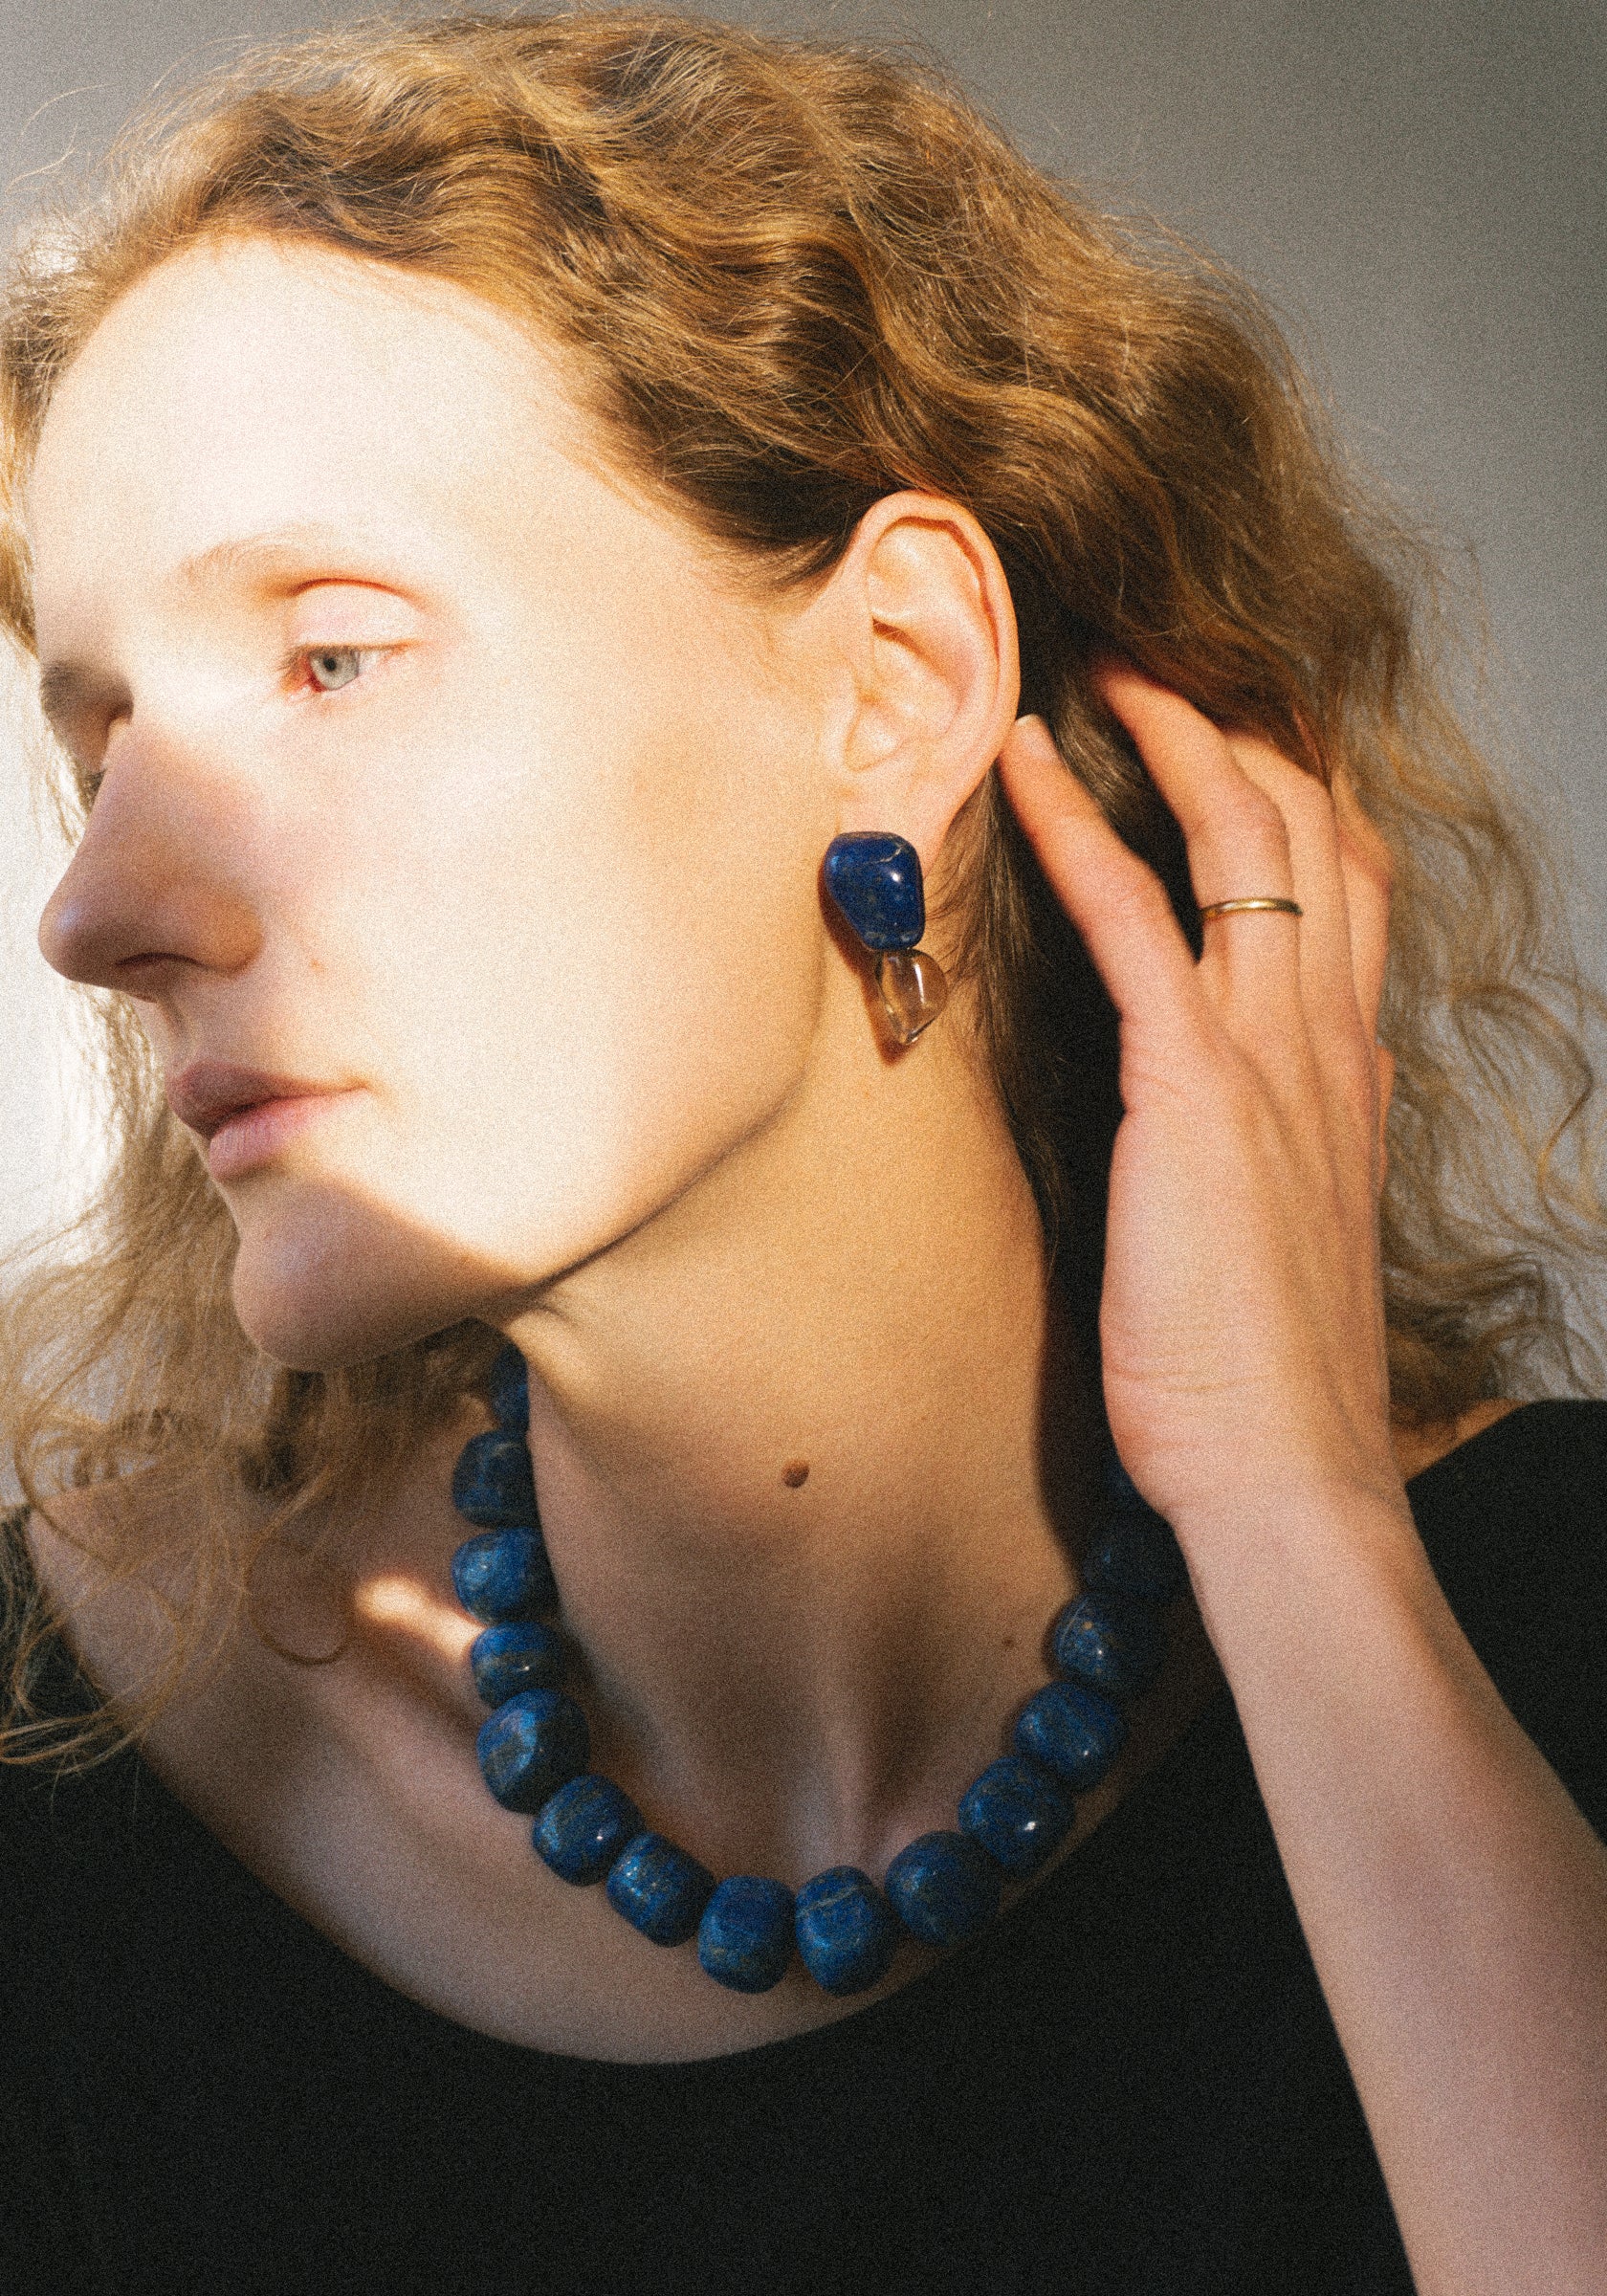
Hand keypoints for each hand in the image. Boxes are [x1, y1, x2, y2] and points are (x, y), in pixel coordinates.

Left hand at [997, 666, 1401, 1545]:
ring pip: (1243, 842)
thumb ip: (1298, 1144)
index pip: (1347, 889)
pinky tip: (1032, 763)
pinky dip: (1081, 826)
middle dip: (1241, 728)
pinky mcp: (1190, 1085)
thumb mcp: (1294, 1232)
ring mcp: (1266, 1054)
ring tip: (1110, 668)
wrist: (1287, 1468)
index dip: (1298, 796)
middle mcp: (1321, 1040)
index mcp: (1346, 1074)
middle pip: (1308, 834)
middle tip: (1165, 663)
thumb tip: (1294, 1098)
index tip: (1240, 736)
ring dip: (1173, 736)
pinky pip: (1134, 919)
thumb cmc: (1268, 1374)